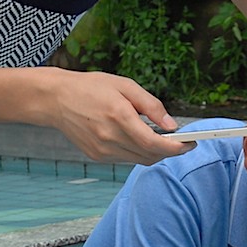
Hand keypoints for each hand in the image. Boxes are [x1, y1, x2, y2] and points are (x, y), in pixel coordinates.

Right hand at [50, 70, 191, 164]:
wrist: (56, 99)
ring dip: (154, 152)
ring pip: (139, 160)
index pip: (154, 144)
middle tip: (180, 140)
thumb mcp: (125, 86)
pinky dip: (137, 152)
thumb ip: (151, 106)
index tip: (191, 143)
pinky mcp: (97, 156)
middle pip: (150, 156)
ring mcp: (102, 151)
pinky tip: (136, 138)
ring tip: (159, 137)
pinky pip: (126, 159)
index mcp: (119, 117)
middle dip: (169, 151)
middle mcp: (110, 138)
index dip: (176, 148)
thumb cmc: (90, 87)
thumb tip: (172, 125)